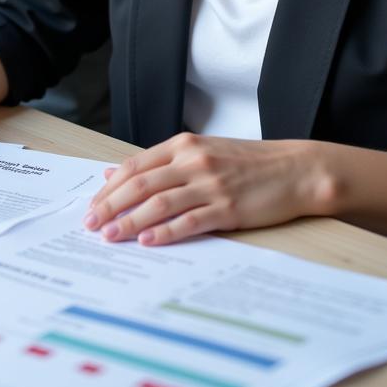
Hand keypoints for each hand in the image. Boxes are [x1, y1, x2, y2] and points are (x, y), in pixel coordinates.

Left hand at [84, 133, 332, 245]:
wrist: (296, 169)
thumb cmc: (248, 162)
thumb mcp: (202, 152)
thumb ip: (161, 163)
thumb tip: (115, 173)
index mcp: (184, 145)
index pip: (136, 166)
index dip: (110, 187)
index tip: (93, 205)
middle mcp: (193, 162)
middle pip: (140, 184)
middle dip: (111, 205)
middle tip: (91, 224)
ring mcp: (210, 185)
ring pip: (159, 204)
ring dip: (130, 221)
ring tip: (110, 236)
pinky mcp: (228, 209)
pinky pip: (188, 222)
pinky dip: (165, 232)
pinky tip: (147, 241)